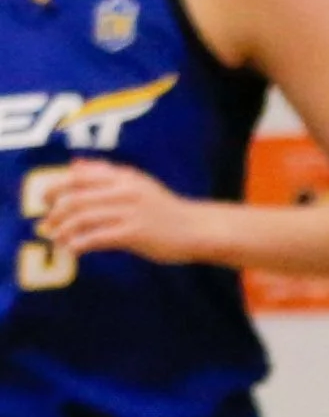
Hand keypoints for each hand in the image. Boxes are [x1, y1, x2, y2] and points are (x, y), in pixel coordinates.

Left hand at [36, 162, 209, 265]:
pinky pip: (97, 237)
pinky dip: (79, 244)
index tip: (44, 200)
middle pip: (76, 198)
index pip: (78, 177)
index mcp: (123, 176)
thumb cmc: (165, 209)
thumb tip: (74, 166)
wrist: (197, 229)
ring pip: (83, 218)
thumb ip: (105, 173)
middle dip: (56, 213)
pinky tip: (73, 250)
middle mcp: (124, 190)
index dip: (56, 187)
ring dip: (64, 231)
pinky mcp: (135, 233)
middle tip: (47, 225)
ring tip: (57, 240)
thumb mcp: (137, 184)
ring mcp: (130, 211)